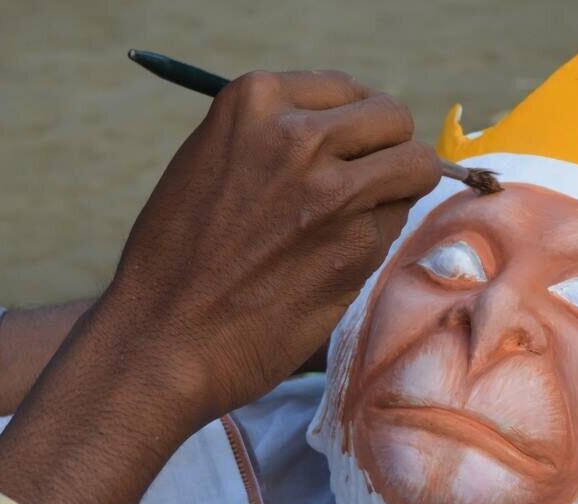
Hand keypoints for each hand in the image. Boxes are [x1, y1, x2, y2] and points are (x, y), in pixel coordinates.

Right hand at [0, 70, 438, 503]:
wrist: (163, 339)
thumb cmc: (177, 257)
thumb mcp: (210, 161)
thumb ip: (274, 137)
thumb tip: (348, 131)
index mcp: (254, 100)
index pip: (346, 90)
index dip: (354, 123)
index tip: (347, 147)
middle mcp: (300, 135)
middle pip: (393, 119)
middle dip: (389, 148)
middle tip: (370, 181)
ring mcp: (335, 190)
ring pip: (415, 166)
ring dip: (396, 191)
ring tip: (350, 220)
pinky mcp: (360, 244)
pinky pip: (395, 222)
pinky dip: (377, 238)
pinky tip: (330, 259)